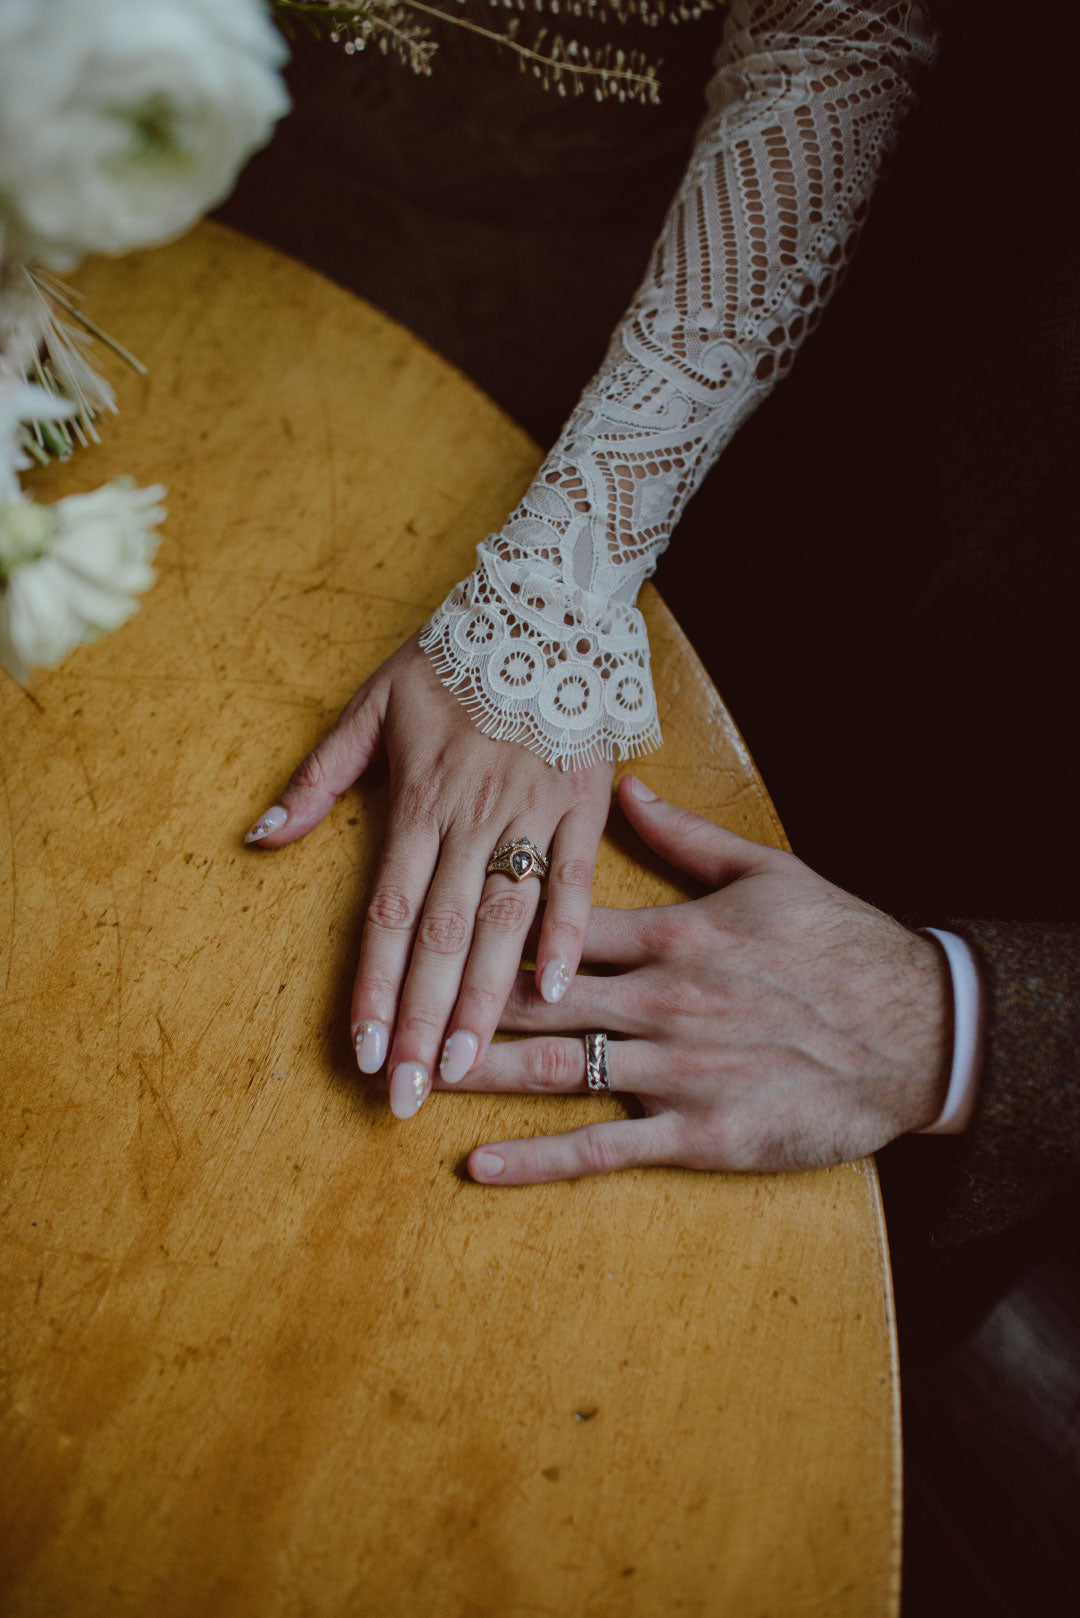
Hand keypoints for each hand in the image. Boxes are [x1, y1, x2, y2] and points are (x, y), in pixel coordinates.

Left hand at [245, 633, 612, 1114]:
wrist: (541, 608)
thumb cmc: (448, 662)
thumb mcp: (368, 706)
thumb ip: (316, 779)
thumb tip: (259, 837)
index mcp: (419, 802)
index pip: (389, 915)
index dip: (375, 988)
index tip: (364, 1053)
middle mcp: (474, 818)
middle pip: (443, 937)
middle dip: (424, 1020)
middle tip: (410, 1093)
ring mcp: (534, 815)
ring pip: (506, 922)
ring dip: (486, 999)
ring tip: (467, 1065)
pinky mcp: (585, 806)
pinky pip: (577, 881)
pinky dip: (568, 936)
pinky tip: (555, 994)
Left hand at [451, 777, 950, 1184]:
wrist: (916, 1031)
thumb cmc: (842, 946)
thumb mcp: (769, 871)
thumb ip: (686, 835)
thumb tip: (622, 789)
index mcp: (671, 932)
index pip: (553, 924)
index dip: (480, 928)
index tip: (420, 928)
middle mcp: (660, 998)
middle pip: (531, 998)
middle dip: (452, 1008)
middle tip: (382, 1020)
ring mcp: (675, 1069)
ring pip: (551, 1069)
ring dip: (473, 1075)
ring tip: (404, 1083)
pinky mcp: (699, 1132)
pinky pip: (602, 1147)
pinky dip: (537, 1158)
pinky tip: (477, 1165)